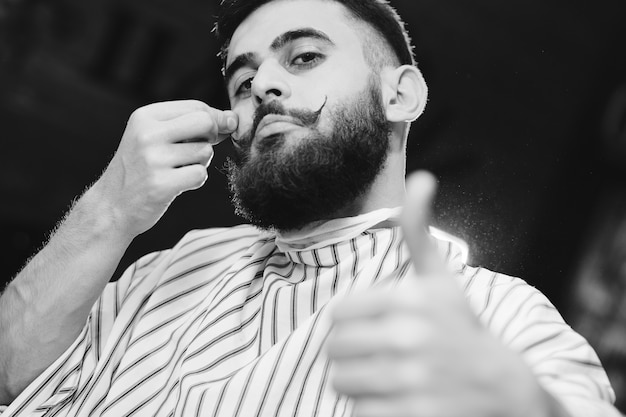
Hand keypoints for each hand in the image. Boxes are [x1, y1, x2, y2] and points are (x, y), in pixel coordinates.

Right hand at [92, 100, 237, 237]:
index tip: (217, 131)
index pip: (196, 107)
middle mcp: (147, 134)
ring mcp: (153, 160)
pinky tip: (178, 184)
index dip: (215, 119)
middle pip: (205, 122)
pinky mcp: (161, 184)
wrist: (112, 206)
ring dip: (200, 162)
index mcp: (145, 117)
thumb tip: (232, 119)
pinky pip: (200, 174)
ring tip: (179, 169)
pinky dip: (195, 180)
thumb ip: (189, 125)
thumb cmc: (140, 169)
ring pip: (205, 152)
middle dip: (212, 136)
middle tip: (200, 149)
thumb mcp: (153, 137)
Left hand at [328, 171, 553, 416]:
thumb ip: (419, 232)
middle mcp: (412, 338)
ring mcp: (414, 382)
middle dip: (348, 354)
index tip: (366, 326)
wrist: (505, 390)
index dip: (348, 323)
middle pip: (335, 349)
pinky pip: (360, 413)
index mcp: (412, 299)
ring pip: (343, 382)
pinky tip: (394, 400)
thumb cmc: (463, 329)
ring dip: (357, 383)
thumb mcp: (442, 280)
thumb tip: (420, 177)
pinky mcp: (413, 416)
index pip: (337, 314)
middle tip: (372, 354)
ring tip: (382, 377)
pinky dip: (371, 409)